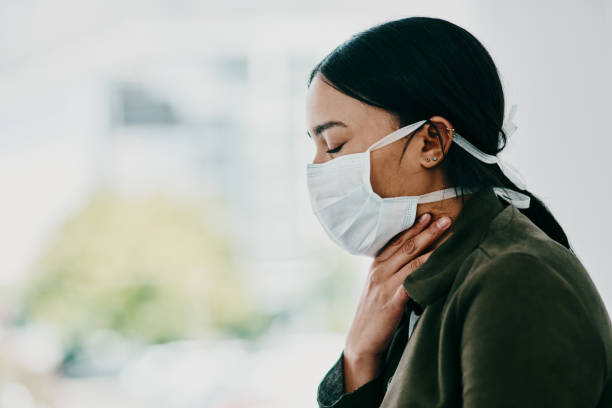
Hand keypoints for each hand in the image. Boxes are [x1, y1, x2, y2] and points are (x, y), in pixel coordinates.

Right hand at [342, 213, 451, 391]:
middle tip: (447, 219)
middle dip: (428, 231)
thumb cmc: (374, 312)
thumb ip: (392, 270)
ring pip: (413, 261)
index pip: (397, 241)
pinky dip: (428, 272)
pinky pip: (413, 283)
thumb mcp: (379, 286)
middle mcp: (380, 271)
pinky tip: (441, 266)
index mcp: (377, 265)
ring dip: (434, 247)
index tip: (430, 215)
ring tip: (450, 236)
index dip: (414, 227)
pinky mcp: (393, 301)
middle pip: (408, 247)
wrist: (361, 339)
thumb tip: (413, 258)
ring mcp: (386, 285)